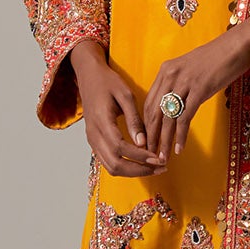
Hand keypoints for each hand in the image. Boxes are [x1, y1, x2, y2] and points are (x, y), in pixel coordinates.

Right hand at [70, 39, 167, 175]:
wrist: (88, 76)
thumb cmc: (108, 82)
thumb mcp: (125, 95)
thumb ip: (134, 119)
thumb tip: (143, 143)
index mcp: (101, 121)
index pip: (121, 148)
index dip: (140, 157)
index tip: (158, 159)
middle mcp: (94, 135)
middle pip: (115, 165)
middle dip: (139, 170)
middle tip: (160, 168)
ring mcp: (92, 140)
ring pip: (111, 167)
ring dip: (133, 172)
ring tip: (154, 167)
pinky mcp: (94, 142)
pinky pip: (108, 161)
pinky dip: (125, 166)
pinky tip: (141, 162)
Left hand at [143, 20, 249, 163]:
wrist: (237, 45)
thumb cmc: (218, 58)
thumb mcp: (191, 69)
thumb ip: (180, 85)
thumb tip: (175, 106)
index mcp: (166, 71)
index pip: (148, 103)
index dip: (146, 125)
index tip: (147, 141)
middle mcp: (171, 76)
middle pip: (154, 112)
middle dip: (151, 137)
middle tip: (150, 155)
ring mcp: (184, 82)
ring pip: (167, 118)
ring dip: (163, 141)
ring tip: (162, 157)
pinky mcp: (199, 89)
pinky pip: (184, 117)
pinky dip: (180, 135)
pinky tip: (179, 147)